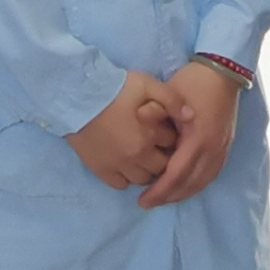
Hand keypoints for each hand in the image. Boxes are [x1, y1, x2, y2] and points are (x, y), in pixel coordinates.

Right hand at [70, 71, 182, 191]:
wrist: (77, 95)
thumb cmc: (115, 88)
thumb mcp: (147, 84)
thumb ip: (172, 99)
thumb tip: (192, 116)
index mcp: (150, 134)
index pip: (173, 145)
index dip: (172, 137)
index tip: (166, 131)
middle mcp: (137, 155)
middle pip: (160, 167)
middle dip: (163, 158)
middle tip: (157, 147)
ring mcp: (118, 165)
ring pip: (142, 179)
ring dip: (146, 170)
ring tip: (143, 158)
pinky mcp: (101, 170)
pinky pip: (121, 184)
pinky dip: (126, 178)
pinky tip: (126, 165)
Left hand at [138, 61, 245, 209]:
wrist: (223, 71)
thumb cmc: (194, 81)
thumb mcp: (170, 95)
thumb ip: (155, 114)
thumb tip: (139, 128)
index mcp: (198, 138)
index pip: (176, 174)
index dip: (159, 190)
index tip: (142, 199)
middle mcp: (213, 148)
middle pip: (190, 184)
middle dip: (168, 197)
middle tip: (148, 203)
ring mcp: (222, 148)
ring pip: (202, 182)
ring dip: (183, 193)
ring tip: (164, 198)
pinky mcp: (226, 146)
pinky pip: (211, 174)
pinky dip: (197, 185)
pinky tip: (185, 187)